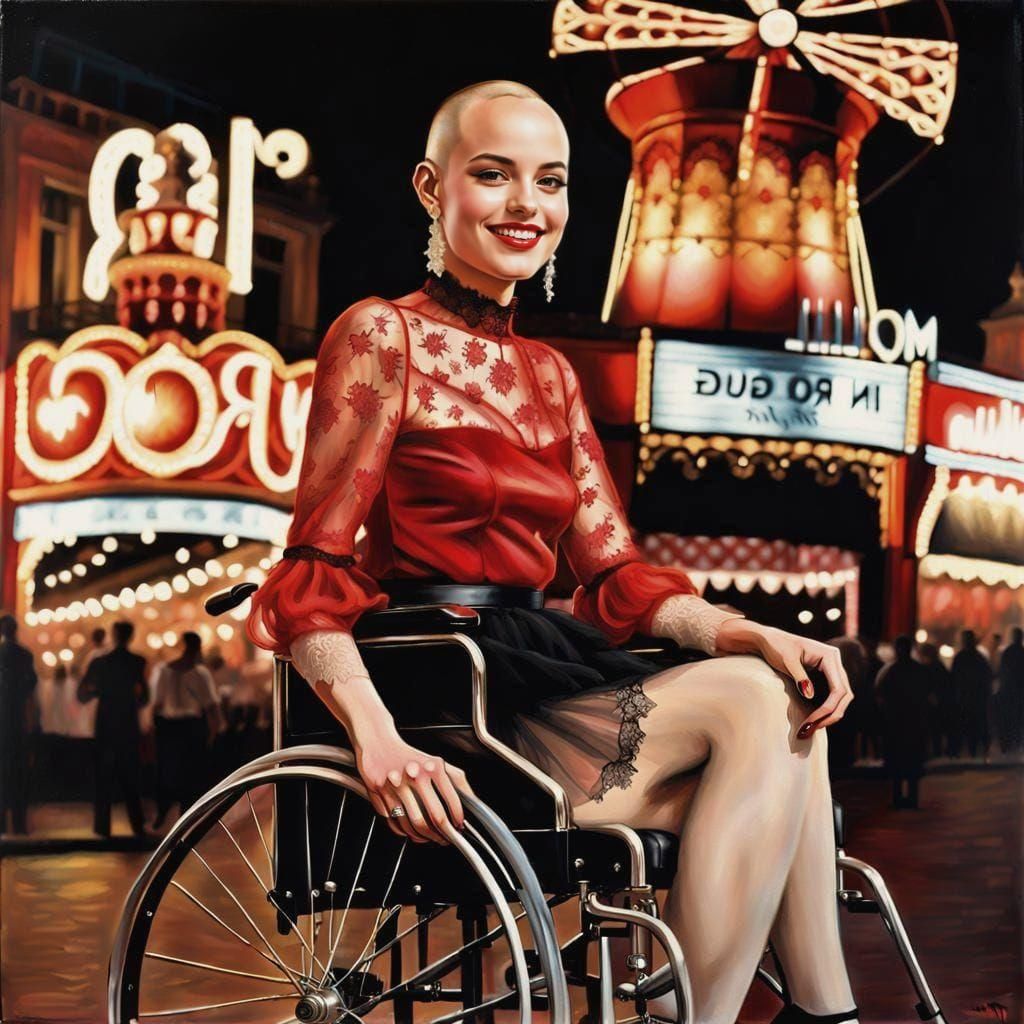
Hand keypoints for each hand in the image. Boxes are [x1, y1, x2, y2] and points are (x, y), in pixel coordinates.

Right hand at [355, 733, 471, 844]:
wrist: (378, 741)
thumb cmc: (409, 755)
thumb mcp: (436, 762)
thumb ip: (456, 779)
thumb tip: (471, 801)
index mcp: (432, 767)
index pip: (450, 801)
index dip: (457, 818)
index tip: (458, 826)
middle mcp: (414, 775)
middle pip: (433, 817)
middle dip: (443, 833)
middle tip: (447, 838)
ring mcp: (396, 785)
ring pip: (413, 824)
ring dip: (425, 837)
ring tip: (431, 838)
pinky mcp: (379, 793)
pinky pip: (394, 822)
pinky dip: (405, 833)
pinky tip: (412, 832)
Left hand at [717, 619, 853, 737]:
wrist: (768, 639)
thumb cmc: (776, 646)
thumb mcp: (786, 660)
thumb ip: (799, 676)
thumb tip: (810, 695)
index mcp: (830, 655)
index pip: (838, 689)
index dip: (828, 708)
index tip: (812, 721)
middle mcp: (835, 661)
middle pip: (845, 695)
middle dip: (831, 714)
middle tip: (812, 729)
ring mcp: (832, 668)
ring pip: (841, 697)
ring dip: (830, 714)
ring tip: (811, 727)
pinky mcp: (826, 675)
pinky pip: (833, 695)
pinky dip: (826, 708)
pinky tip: (814, 718)